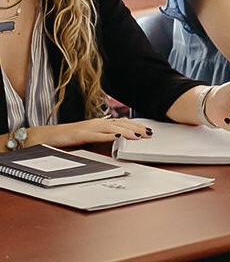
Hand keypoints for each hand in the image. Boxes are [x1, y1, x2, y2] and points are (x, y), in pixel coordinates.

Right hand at [27, 117, 151, 147]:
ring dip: (127, 131)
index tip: (147, 130)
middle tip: (149, 133)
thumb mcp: (89, 136)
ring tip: (138, 136)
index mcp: (100, 123)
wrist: (47, 136)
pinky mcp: (81, 134)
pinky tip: (118, 137)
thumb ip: (102, 136)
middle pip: (121, 123)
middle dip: (136, 128)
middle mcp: (97, 122)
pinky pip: (97, 134)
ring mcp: (89, 127)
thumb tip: (117, 140)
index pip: (122, 123)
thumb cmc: (68, 136)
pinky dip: (109, 135)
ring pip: (112, 127)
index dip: (135, 125)